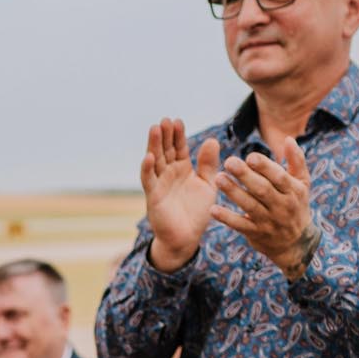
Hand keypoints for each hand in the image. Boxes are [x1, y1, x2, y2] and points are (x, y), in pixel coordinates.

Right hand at [141, 119, 221, 271]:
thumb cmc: (197, 212)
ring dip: (153, 145)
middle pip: (165, 150)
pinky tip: (148, 157)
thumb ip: (208, 164)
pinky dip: (147, 169)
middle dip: (165, 136)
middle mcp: (168, 173)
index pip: (179, 147)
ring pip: (155, 161)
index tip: (178, 121)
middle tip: (165, 120)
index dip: (178, 135)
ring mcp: (159, 184)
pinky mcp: (153, 197)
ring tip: (155, 129)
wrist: (187, 237)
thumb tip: (212, 140)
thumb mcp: (208, 185)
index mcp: (182, 169)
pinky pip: (148, 181)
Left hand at [212, 140, 317, 277]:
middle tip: (229, 161)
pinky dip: (227, 218)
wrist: (296, 243)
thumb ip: (296, 160)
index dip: (264, 167)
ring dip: (233, 192)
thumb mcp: (302, 183)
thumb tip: (288, 139)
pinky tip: (213, 209)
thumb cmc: (296, 205)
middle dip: (245, 176)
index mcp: (293, 190)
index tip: (249, 156)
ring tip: (218, 178)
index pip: (279, 177)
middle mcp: (282, 206)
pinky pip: (240, 225)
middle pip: (262, 190)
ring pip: (249, 206)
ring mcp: (269, 221)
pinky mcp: (256, 233)